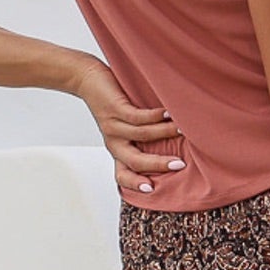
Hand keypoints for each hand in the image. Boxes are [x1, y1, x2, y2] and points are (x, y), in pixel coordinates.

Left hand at [70, 57, 183, 192]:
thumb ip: (143, 136)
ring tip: (183, 129)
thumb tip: (176, 141)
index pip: (121, 175)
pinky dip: (155, 116)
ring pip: (142, 135)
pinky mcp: (115, 109)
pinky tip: (168, 113)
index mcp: (116, 150)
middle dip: (158, 164)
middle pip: (134, 161)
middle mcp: (114, 141)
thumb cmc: (111, 102)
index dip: (134, 184)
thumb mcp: (124, 125)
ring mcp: (113, 126)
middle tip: (179, 165)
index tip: (152, 189)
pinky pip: (138, 117)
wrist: (86, 79)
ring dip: (165, 133)